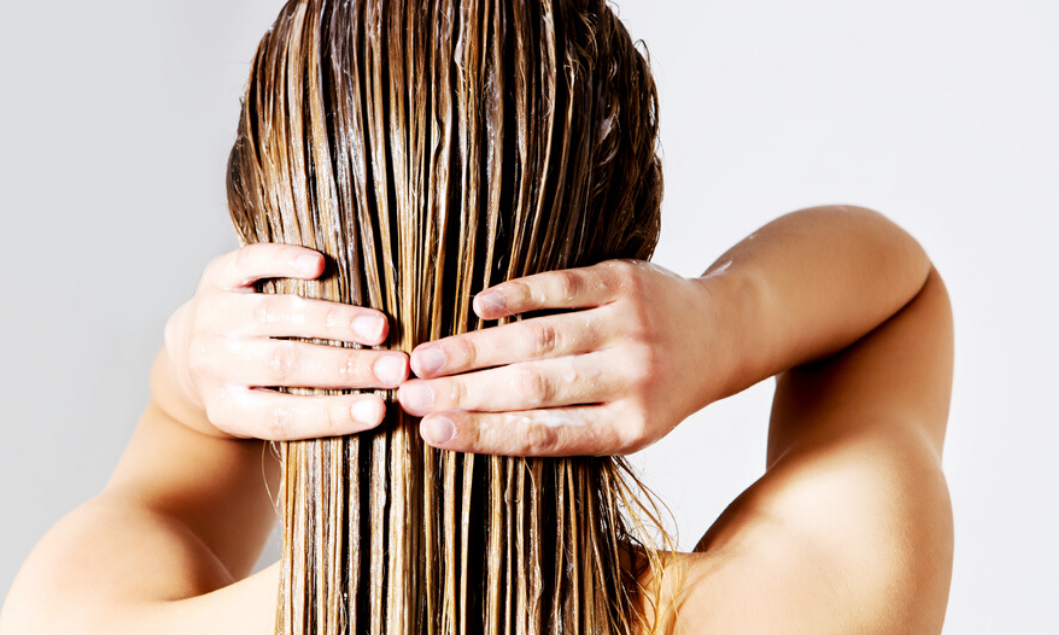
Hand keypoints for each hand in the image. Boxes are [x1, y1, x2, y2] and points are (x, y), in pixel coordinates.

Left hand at [161, 243, 409, 439]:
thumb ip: (309, 411)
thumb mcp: (264, 412)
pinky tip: (320, 265)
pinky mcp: (216, 276)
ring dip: (333, 321)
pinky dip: (284, 261)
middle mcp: (212, 364)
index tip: (380, 410)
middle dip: (346, 367)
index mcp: (227, 408)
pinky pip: (249, 263)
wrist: (192, 348)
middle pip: (284, 365)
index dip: (332, 416)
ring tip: (378, 328)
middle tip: (395, 368)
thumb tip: (379, 410)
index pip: (282, 417)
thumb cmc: (249, 386)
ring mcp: (212, 316)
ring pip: (276, 315)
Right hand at [399, 259, 734, 455]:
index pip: (543, 436)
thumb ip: (563, 428)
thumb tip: (468, 430)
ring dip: (475, 349)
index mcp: (629, 427)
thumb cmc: (656, 390)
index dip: (483, 434)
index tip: (430, 432)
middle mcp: (632, 378)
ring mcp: (629, 326)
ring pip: (539, 339)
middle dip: (463, 393)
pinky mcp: (625, 281)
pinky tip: (478, 307)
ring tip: (424, 358)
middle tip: (406, 394)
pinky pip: (563, 286)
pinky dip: (518, 295)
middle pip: (533, 388)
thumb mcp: (625, 425)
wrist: (721, 333)